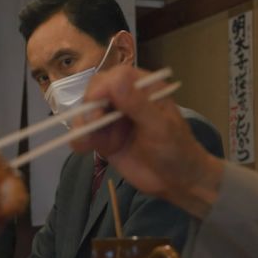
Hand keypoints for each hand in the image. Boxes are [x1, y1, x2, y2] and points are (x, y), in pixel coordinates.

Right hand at [70, 66, 223, 217]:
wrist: (178, 181)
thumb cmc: (176, 149)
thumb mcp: (160, 126)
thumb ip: (138, 104)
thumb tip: (115, 80)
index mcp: (143, 88)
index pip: (116, 76)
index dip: (102, 87)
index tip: (97, 102)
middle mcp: (125, 99)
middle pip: (96, 92)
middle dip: (90, 107)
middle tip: (94, 124)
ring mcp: (113, 119)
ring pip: (86, 113)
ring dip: (81, 124)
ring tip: (86, 141)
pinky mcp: (105, 139)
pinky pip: (85, 134)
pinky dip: (79, 139)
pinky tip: (81, 147)